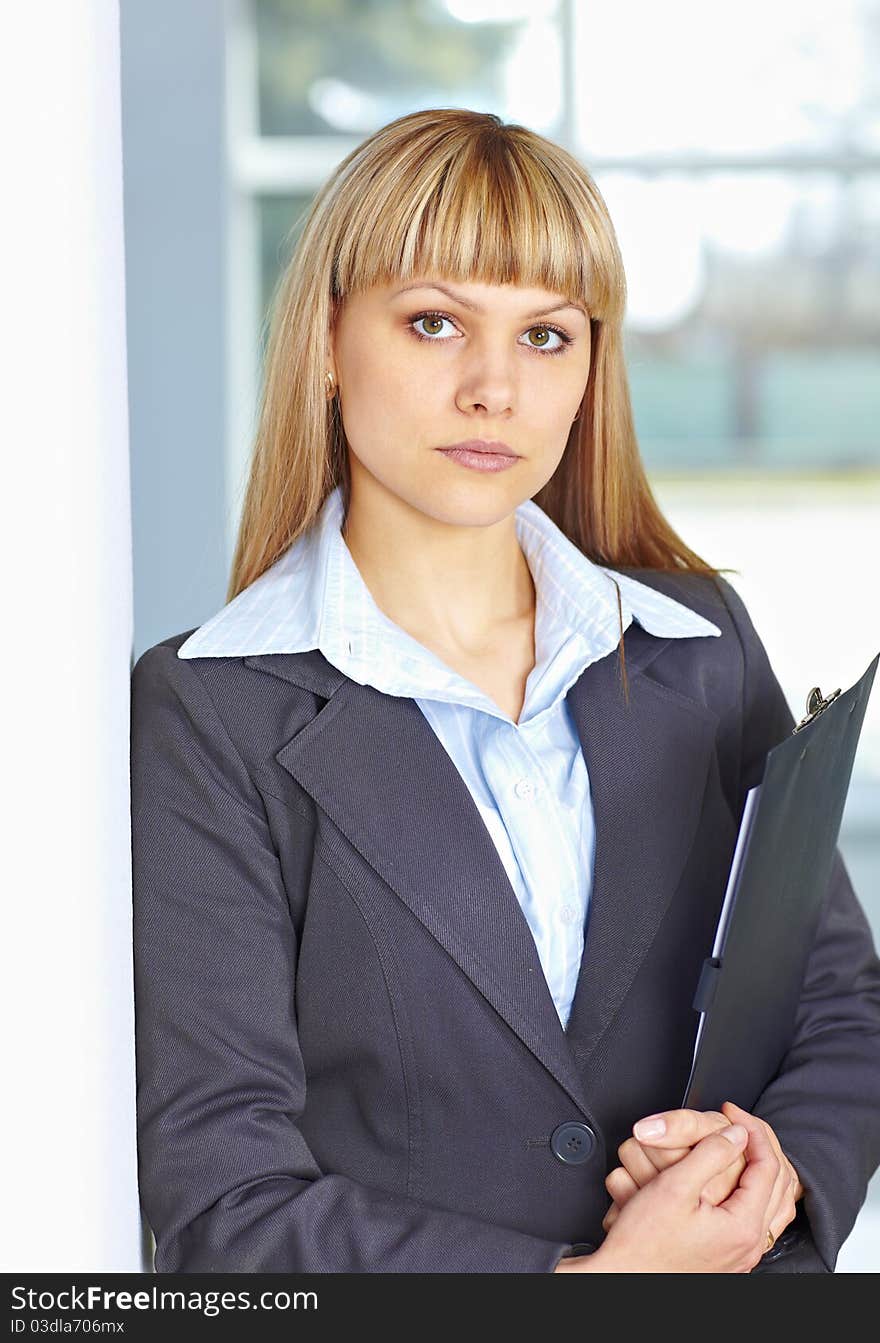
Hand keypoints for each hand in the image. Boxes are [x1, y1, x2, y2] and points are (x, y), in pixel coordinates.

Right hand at [564, 1119, 787, 1271]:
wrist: (624, 1278)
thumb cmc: (643, 1243)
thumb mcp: (674, 1187)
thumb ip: (710, 1154)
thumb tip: (737, 1134)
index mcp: (742, 1226)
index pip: (767, 1165)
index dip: (751, 1130)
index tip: (731, 1112)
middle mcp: (749, 1245)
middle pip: (780, 1183)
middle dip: (762, 1144)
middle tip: (740, 1122)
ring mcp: (743, 1254)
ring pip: (777, 1204)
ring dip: (765, 1169)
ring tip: (744, 1146)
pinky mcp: (731, 1258)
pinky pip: (764, 1220)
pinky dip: (759, 1192)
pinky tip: (741, 1182)